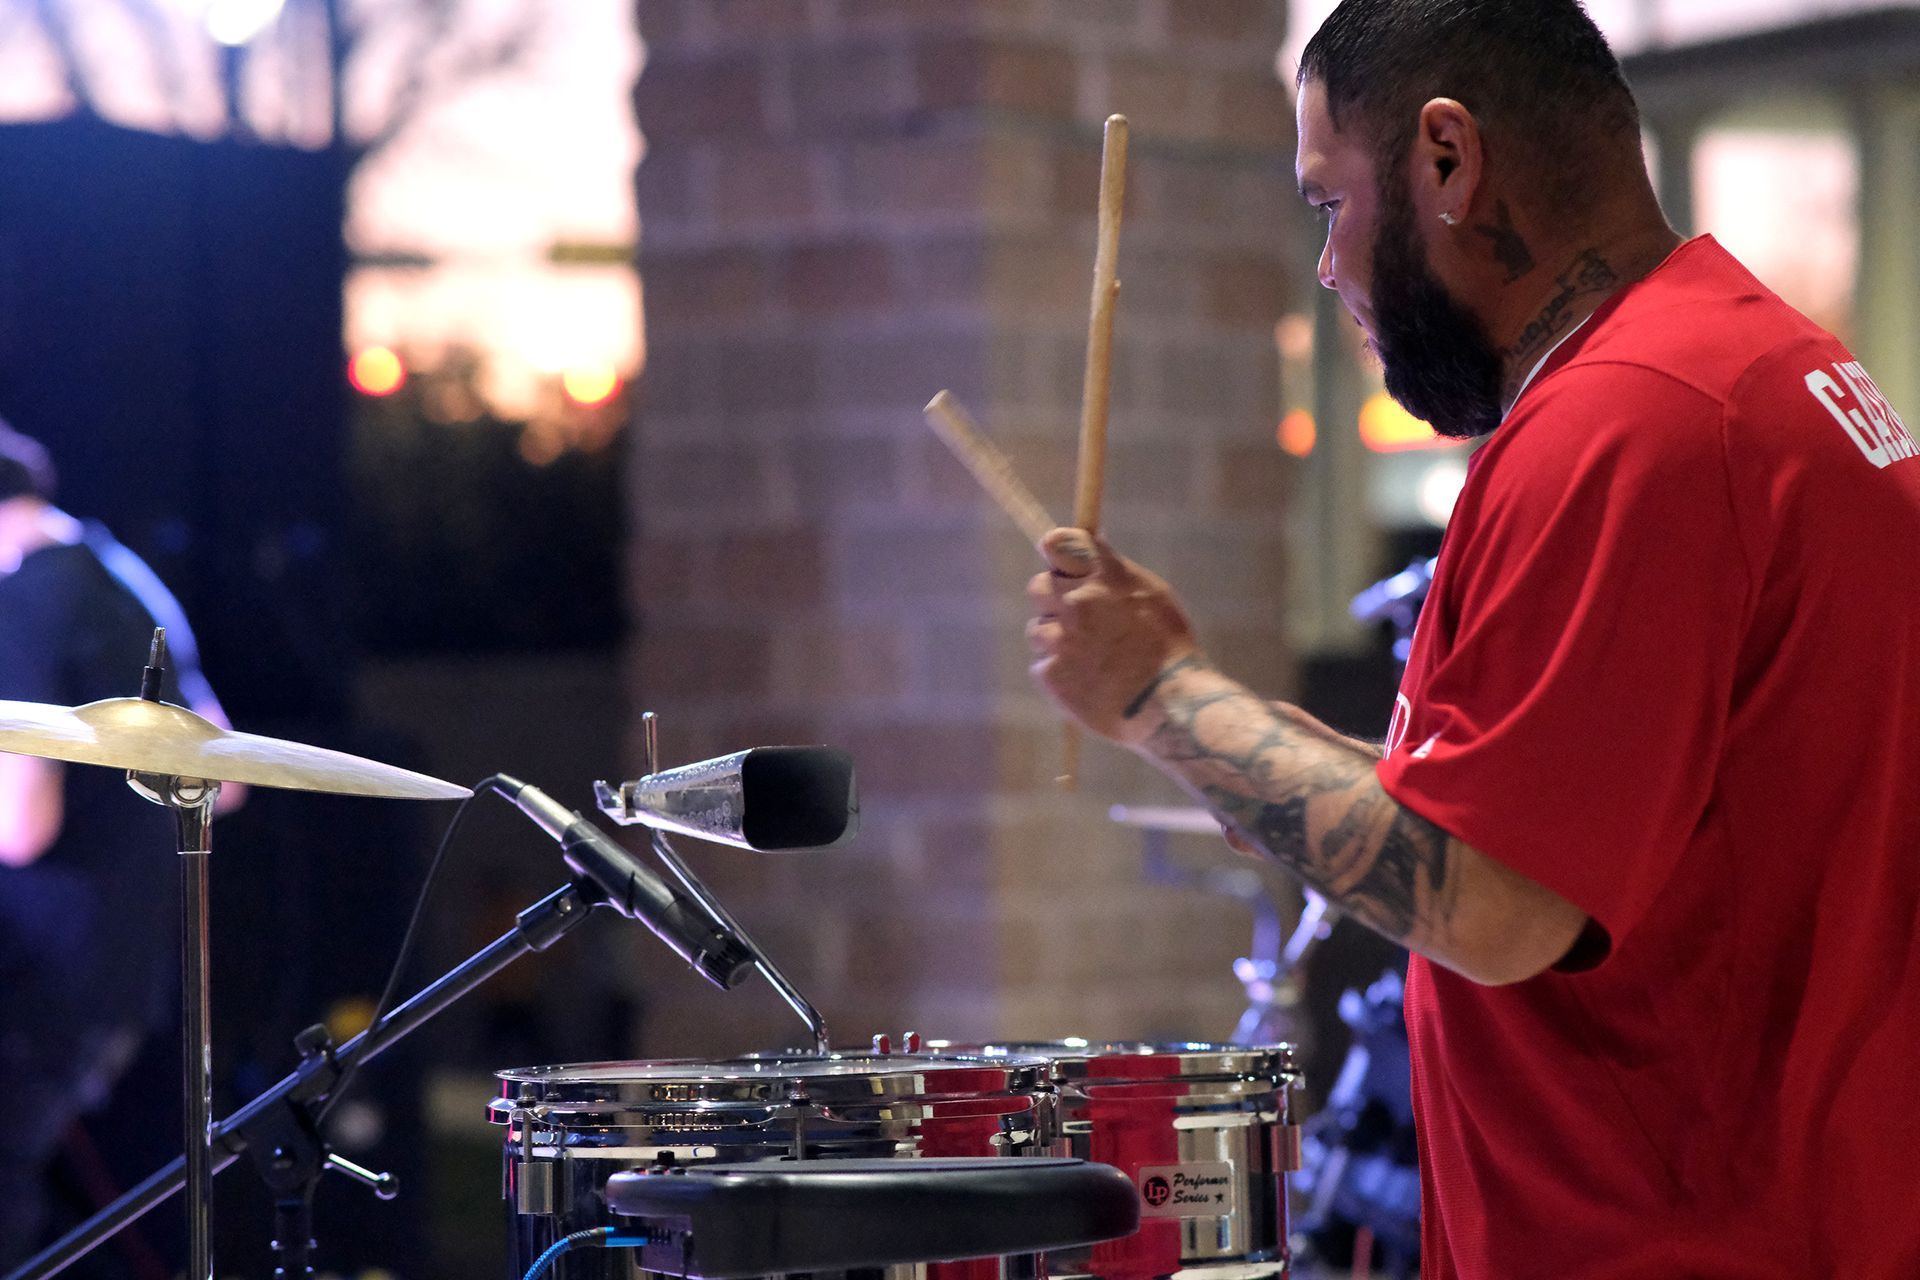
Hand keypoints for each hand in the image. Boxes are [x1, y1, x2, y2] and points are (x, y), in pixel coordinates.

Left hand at [1025, 528, 1199, 747]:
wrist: (1169, 705)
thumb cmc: (1167, 648)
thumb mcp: (1150, 593)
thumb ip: (1111, 571)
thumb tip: (1083, 552)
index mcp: (1104, 576)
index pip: (1057, 543)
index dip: (1055, 553)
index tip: (1060, 565)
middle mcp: (1078, 601)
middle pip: (1038, 587)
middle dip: (1053, 600)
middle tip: (1079, 621)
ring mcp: (1060, 639)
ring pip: (1038, 629)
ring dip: (1057, 640)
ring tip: (1093, 660)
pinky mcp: (1050, 674)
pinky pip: (1042, 665)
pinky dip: (1060, 673)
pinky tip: (1089, 682)